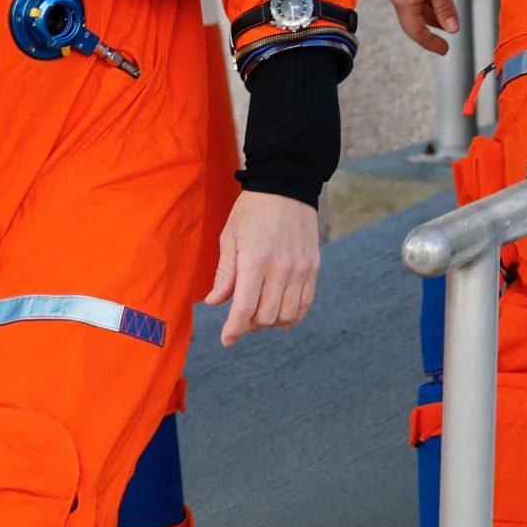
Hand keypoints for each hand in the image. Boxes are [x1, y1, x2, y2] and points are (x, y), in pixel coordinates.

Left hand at [205, 190, 320, 343]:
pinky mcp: (313, 268)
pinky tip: (281, 317)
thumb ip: (225, 273)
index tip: (227, 340)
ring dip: (270, 322)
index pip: (243, 309)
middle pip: (265, 317)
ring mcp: (300, 270)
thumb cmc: (252, 210)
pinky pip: (305, 304)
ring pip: (286, 315)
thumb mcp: (230, 237)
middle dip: (249, 325)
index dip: (233, 330)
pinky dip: (293, 316)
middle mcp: (280, 269)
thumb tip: (214, 302)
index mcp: (254, 261)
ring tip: (258, 315)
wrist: (286, 186)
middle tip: (240, 320)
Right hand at [388, 0, 461, 54]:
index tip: (444, 49)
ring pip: (417, 10)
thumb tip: (452, 28)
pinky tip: (441, 3)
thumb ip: (445, 8)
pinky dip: (429, 5)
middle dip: (432, 30)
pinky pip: (416, 0)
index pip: (416, 31)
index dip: (431, 43)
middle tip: (448, 37)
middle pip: (414, 22)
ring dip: (432, 17)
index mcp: (403, 1)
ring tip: (449, 18)